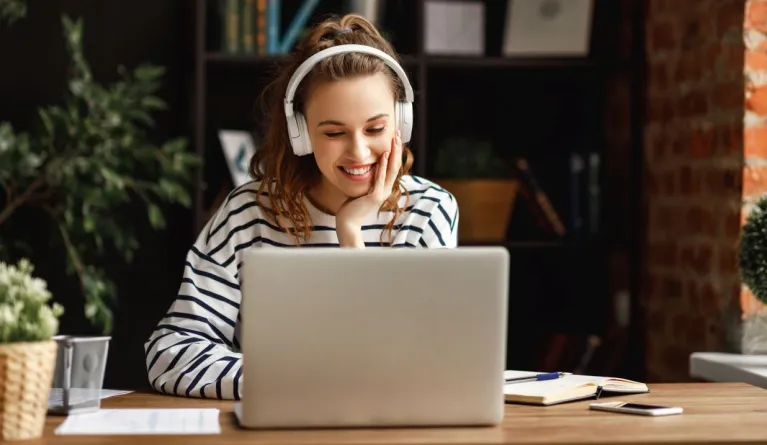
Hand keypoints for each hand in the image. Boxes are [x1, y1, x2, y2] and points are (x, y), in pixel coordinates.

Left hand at [336, 130, 402, 246]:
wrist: (347, 223)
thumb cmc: (350, 208)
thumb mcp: (359, 190)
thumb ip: (365, 181)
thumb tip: (362, 170)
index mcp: (383, 188)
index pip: (392, 168)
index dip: (395, 153)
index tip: (395, 140)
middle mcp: (385, 190)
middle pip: (396, 166)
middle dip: (397, 149)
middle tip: (398, 134)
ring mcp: (381, 194)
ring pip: (392, 170)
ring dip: (393, 153)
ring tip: (394, 140)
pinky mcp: (374, 197)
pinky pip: (380, 178)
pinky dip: (383, 166)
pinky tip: (384, 154)